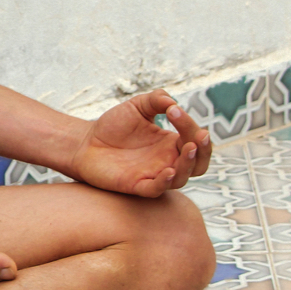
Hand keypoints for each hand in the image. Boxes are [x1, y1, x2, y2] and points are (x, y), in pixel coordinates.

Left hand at [67, 89, 211, 196]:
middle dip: (204, 151)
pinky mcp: (137, 185)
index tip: (173, 110)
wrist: (86, 142)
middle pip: (198, 163)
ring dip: (188, 164)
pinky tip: (168, 170)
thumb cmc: (114, 126)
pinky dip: (165, 182)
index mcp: (171, 143)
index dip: (189, 125)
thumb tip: (172, 101)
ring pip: (182, 178)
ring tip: (188, 148)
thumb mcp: (136, 107)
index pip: (193, 138)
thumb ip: (155, 100)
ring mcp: (154, 175)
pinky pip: (156, 189)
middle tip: (200, 136)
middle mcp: (168, 161)